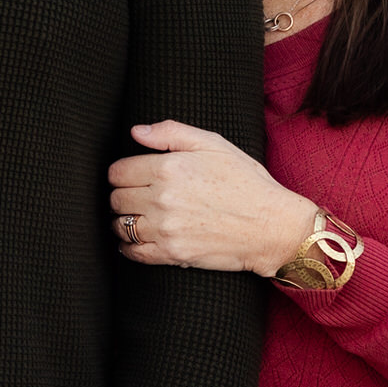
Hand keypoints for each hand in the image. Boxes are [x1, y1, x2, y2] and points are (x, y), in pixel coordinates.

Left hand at [108, 121, 316, 276]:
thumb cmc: (247, 182)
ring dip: (125, 220)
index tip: (133, 176)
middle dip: (123, 195)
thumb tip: (136, 132)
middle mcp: (162, 199)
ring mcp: (166, 229)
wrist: (271, 226)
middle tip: (139, 195)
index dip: (123, 172)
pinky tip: (139, 239)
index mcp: (169, 168)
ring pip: (121, 225)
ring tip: (140, 216)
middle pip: (116, 198)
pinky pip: (133, 252)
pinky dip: (129, 246)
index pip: (118, 172)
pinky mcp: (172, 254)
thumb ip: (171, 133)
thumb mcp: (214, 144)